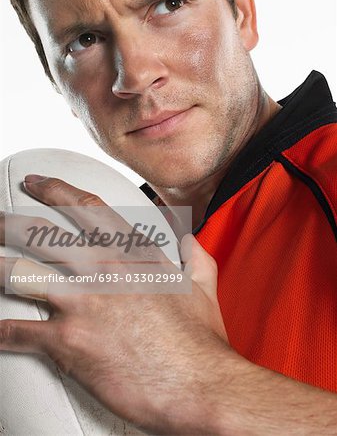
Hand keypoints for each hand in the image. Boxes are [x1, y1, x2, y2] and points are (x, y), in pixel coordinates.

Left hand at [0, 175, 227, 433]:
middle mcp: (102, 269)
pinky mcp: (67, 341)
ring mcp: (82, 302)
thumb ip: (194, 255)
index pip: (86, 207)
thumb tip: (189, 240)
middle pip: (41, 234)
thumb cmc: (198, 339)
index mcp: (131, 254)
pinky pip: (17, 331)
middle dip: (9, 223)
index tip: (37, 183)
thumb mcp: (202, 286)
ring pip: (19, 275)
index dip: (56, 190)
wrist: (196, 382)